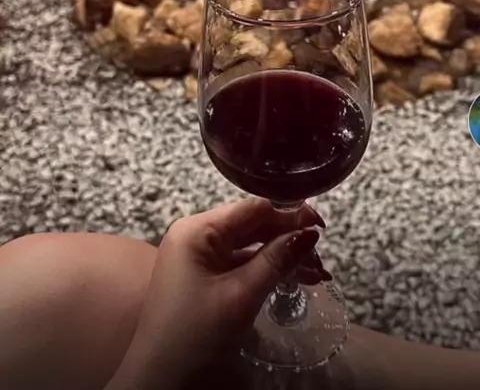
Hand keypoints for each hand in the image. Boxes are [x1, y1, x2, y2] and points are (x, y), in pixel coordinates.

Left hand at [107, 199, 328, 389]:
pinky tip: (295, 279)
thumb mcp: (241, 296)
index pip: (252, 208)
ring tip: (318, 274)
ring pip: (249, 245)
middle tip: (322, 256)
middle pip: (252, 225)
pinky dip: (266, 269)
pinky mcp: (203, 275)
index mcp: (197, 230)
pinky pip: (240, 263)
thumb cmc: (197, 336)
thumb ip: (277, 260)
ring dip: (282, 256)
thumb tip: (310, 233)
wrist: (161, 382)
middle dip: (289, 239)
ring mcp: (198, 255)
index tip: (322, 225)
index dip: (289, 213)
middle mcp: (196, 234)